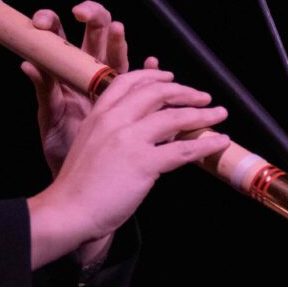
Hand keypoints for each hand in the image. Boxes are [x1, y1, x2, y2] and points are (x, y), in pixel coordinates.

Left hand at [21, 0, 160, 177]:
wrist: (81, 179)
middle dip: (91, 15)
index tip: (42, 21)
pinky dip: (148, 69)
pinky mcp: (128, 100)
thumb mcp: (49, 117)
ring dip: (117, 39)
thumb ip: (44, 90)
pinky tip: (150, 62)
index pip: (57, 35)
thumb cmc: (61, 146)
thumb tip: (27, 64)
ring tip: (117, 29)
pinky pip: (141, 79)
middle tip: (83, 13)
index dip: (50, 21)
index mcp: (63, 70)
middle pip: (93, 32)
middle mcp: (87, 69)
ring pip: (116, 51)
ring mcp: (109, 82)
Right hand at [27, 68, 229, 268]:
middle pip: (156, 93)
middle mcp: (114, 120)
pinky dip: (205, 144)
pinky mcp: (143, 162)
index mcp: (99, 114)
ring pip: (174, 117)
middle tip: (202, 95)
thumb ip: (113, 130)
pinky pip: (182, 150)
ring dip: (202, 114)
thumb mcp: (90, 143)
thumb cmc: (78, 184)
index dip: (153, 76)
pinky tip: (219, 142)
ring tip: (218, 114)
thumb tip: (149, 127)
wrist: (68, 210)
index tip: (170, 76)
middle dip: (184, 91)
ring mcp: (129, 139)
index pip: (128, 82)